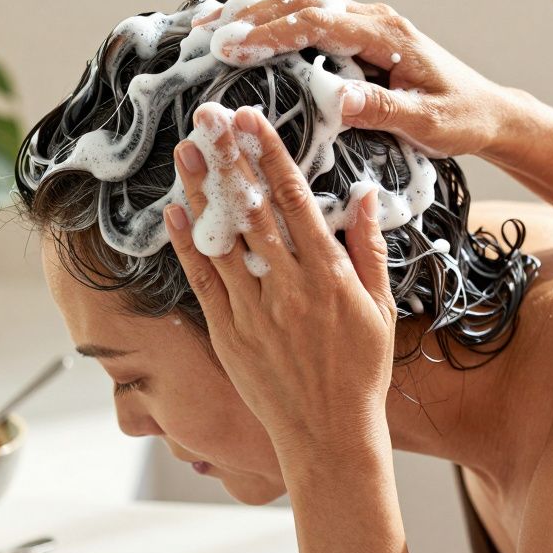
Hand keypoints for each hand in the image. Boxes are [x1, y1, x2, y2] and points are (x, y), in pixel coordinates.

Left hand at [163, 104, 396, 466]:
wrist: (330, 433)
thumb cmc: (360, 372)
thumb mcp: (379, 307)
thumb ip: (369, 248)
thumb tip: (365, 194)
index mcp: (327, 273)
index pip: (293, 200)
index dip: (270, 156)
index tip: (251, 121)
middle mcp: (287, 286)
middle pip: (252, 210)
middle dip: (229, 160)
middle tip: (207, 119)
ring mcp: (253, 309)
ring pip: (222, 239)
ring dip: (202, 193)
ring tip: (185, 151)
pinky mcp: (228, 333)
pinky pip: (202, 281)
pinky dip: (187, 246)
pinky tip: (173, 213)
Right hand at [199, 0, 520, 158]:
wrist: (487, 110)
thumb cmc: (460, 118)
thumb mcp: (428, 122)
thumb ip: (384, 109)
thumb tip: (339, 98)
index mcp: (386, 35)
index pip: (319, 23)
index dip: (272, 33)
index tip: (233, 47)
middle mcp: (372, 20)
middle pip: (302, 2)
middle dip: (251, 17)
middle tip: (207, 37)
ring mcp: (363, 24)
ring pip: (301, 3)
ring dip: (255, 14)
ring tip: (210, 30)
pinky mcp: (355, 35)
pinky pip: (307, 18)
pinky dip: (270, 22)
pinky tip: (242, 34)